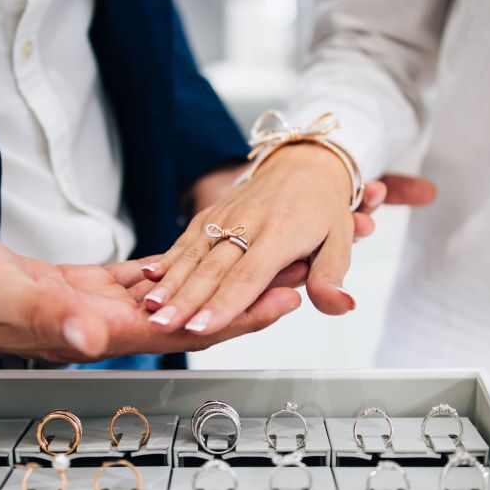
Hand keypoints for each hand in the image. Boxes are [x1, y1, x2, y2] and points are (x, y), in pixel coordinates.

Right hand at [0, 232, 300, 361]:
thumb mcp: (1, 295)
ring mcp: (91, 306)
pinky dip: (170, 268)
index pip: (187, 327)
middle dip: (246, 296)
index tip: (285, 297)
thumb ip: (49, 318)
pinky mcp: (76, 285)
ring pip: (173, 295)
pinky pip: (137, 279)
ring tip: (258, 260)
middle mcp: (102, 323)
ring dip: (216, 280)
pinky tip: (191, 254)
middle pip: (193, 312)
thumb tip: (97, 337)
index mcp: (93, 329)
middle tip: (296, 271)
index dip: (239, 316)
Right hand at [143, 143, 434, 334]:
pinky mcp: (212, 213)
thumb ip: (331, 276)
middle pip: (212, 269)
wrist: (305, 161)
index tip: (201, 328)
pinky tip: (148, 278)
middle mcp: (249, 223)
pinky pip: (187, 239)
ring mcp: (226, 216)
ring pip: (193, 254)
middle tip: (162, 326)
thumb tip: (341, 305)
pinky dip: (167, 260)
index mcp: (281, 234)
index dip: (223, 305)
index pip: (248, 278)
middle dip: (185, 301)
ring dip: (169, 283)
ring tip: (150, 309)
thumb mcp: (340, 241)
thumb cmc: (322, 206)